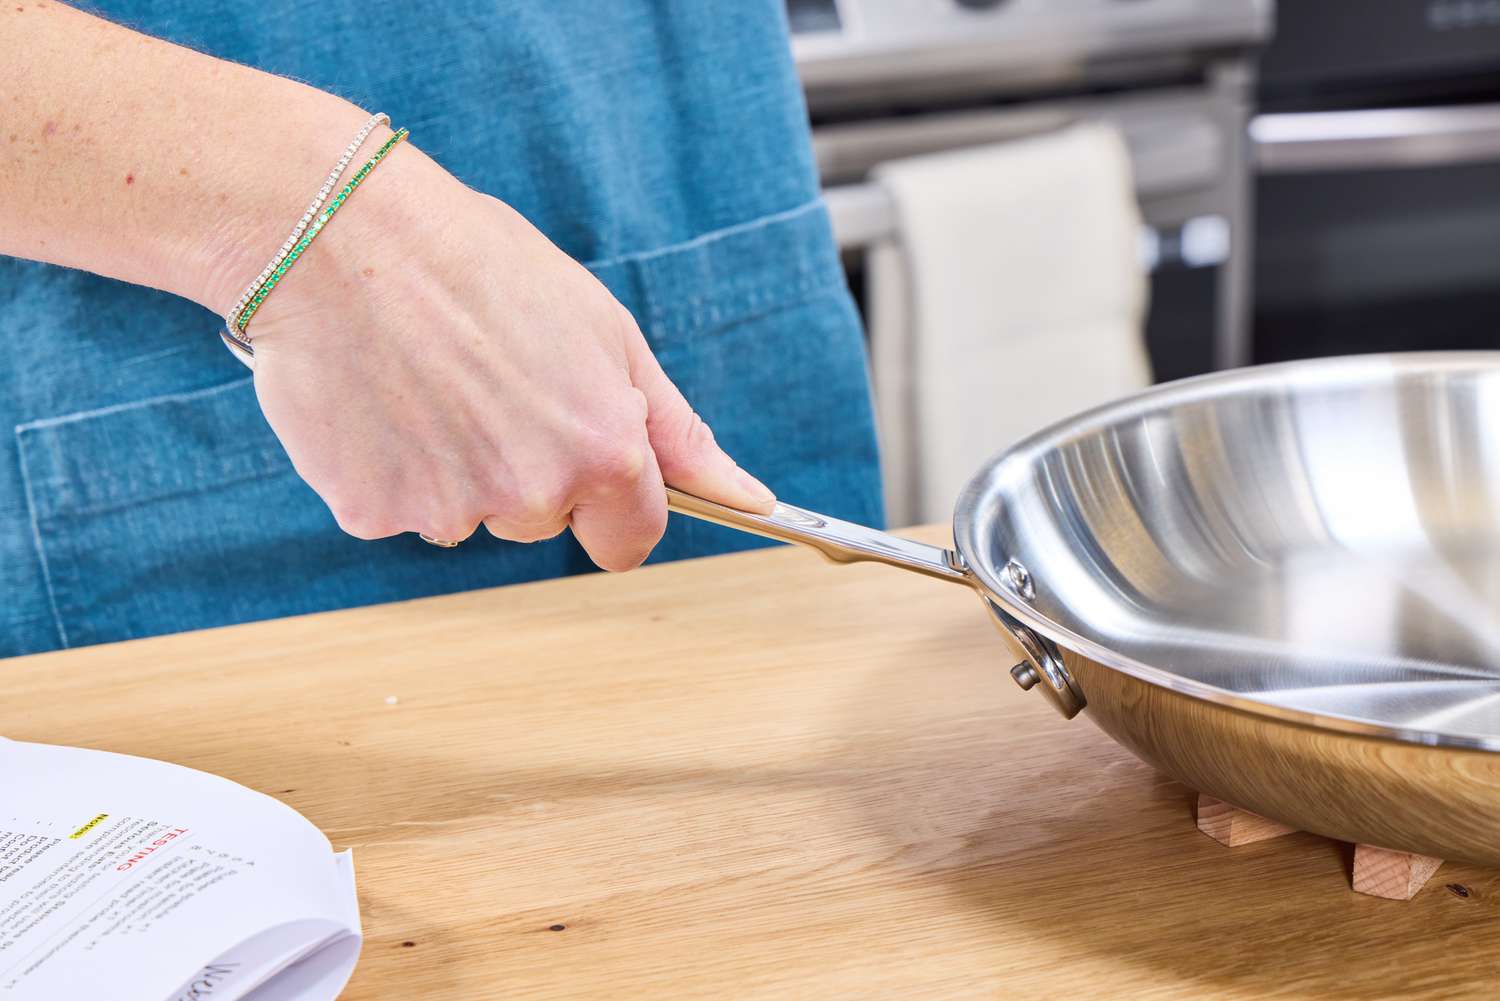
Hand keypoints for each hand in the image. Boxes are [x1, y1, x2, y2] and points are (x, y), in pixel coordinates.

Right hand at [234, 136, 774, 569]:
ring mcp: (445, 510)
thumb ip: (679, 432)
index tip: (590, 473)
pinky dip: (390, 467)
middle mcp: (531, 495)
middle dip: (529, 471)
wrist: (340, 234)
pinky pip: (397, 508)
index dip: (614, 504)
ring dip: (457, 468)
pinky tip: (380, 398)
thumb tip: (753, 500)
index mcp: (603, 453)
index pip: (631, 542)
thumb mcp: (607, 334)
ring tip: (430, 379)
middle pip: (544, 522)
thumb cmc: (482, 268)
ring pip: (468, 516)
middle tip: (490, 383)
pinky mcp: (369, 511)